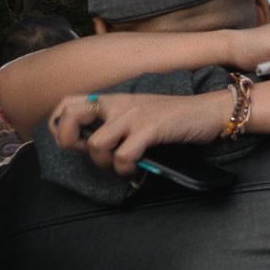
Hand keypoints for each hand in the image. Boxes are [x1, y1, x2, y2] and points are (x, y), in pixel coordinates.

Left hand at [48, 91, 228, 175]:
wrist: (209, 111)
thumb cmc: (174, 117)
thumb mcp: (139, 113)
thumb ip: (115, 122)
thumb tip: (91, 145)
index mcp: (114, 100)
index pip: (67, 104)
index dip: (60, 126)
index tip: (76, 143)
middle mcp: (119, 104)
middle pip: (70, 116)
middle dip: (69, 140)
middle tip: (87, 152)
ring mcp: (134, 115)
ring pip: (97, 144)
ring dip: (104, 162)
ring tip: (120, 165)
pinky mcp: (150, 128)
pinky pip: (124, 155)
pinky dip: (126, 169)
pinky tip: (135, 169)